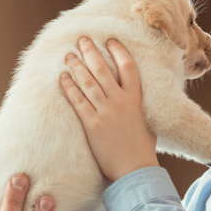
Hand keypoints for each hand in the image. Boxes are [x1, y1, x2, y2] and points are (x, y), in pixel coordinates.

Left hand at [59, 37, 158, 181]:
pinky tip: (62, 77)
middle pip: (103, 70)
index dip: (118, 51)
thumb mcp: (148, 123)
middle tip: (82, 40)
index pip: (128, 67)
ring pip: (88, 82)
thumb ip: (140, 109)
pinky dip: (69, 88)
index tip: (110, 40)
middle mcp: (121, 101)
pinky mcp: (92, 124)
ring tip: (69, 55)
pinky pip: (78, 101)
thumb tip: (136, 102)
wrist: (135, 169)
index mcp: (136, 99)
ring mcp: (106, 112)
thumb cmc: (142, 150)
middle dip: (92, 52)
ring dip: (77, 66)